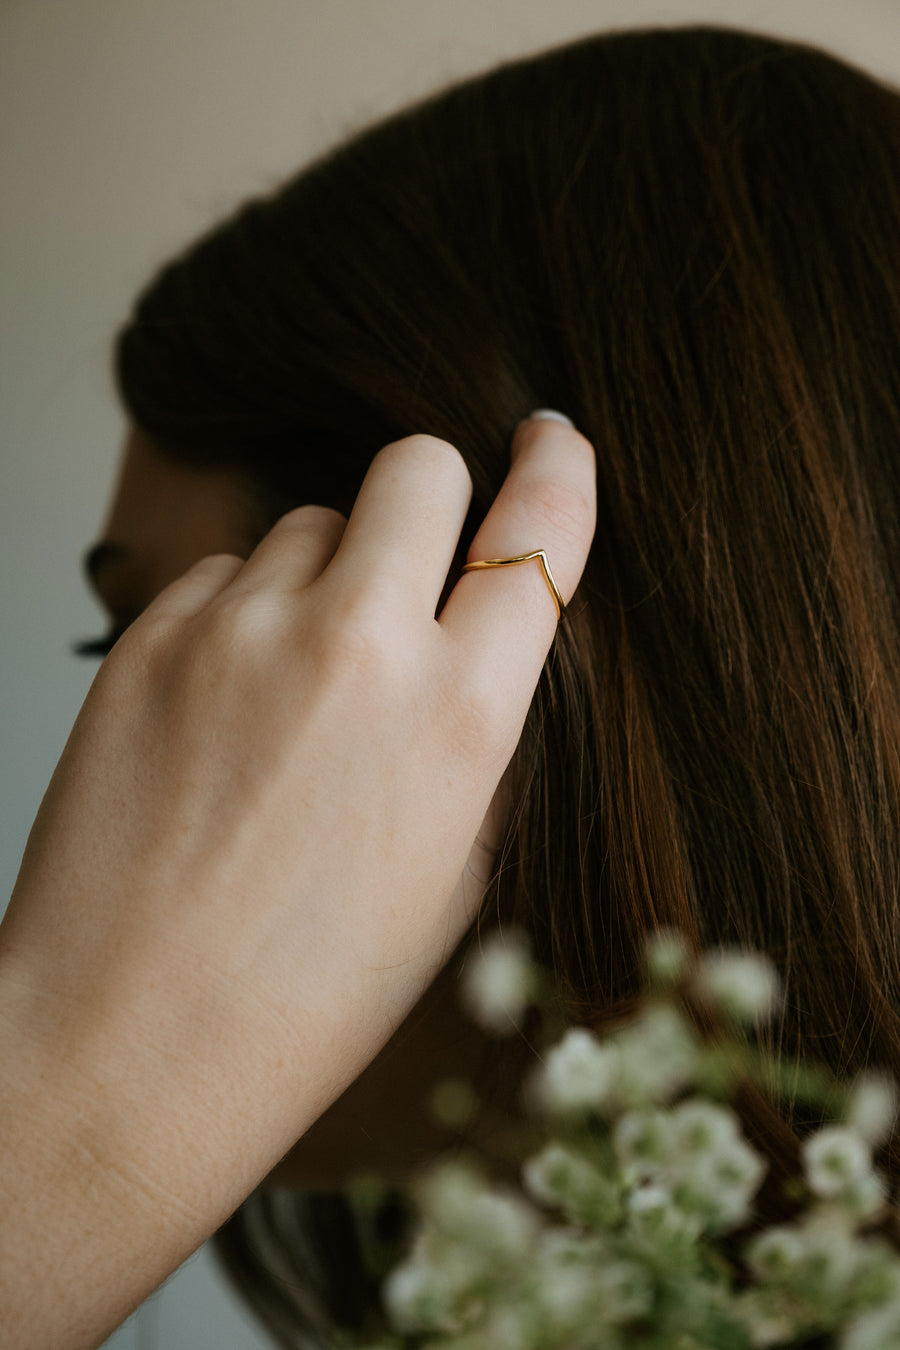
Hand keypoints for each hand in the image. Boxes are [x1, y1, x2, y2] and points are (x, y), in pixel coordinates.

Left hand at [0, 414, 594, 1348]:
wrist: (128, 1042)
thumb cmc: (308, 992)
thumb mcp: (457, 875)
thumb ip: (477, 737)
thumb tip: (478, 646)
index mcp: (458, 716)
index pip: (539, 536)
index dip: (560, 471)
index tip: (554, 439)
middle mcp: (354, 646)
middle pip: (416, 466)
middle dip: (431, 495)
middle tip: (415, 554)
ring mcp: (239, 630)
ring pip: (310, 521)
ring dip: (325, 574)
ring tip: (299, 680)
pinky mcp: (149, 638)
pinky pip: (220, 574)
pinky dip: (239, 616)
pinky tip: (226, 709)